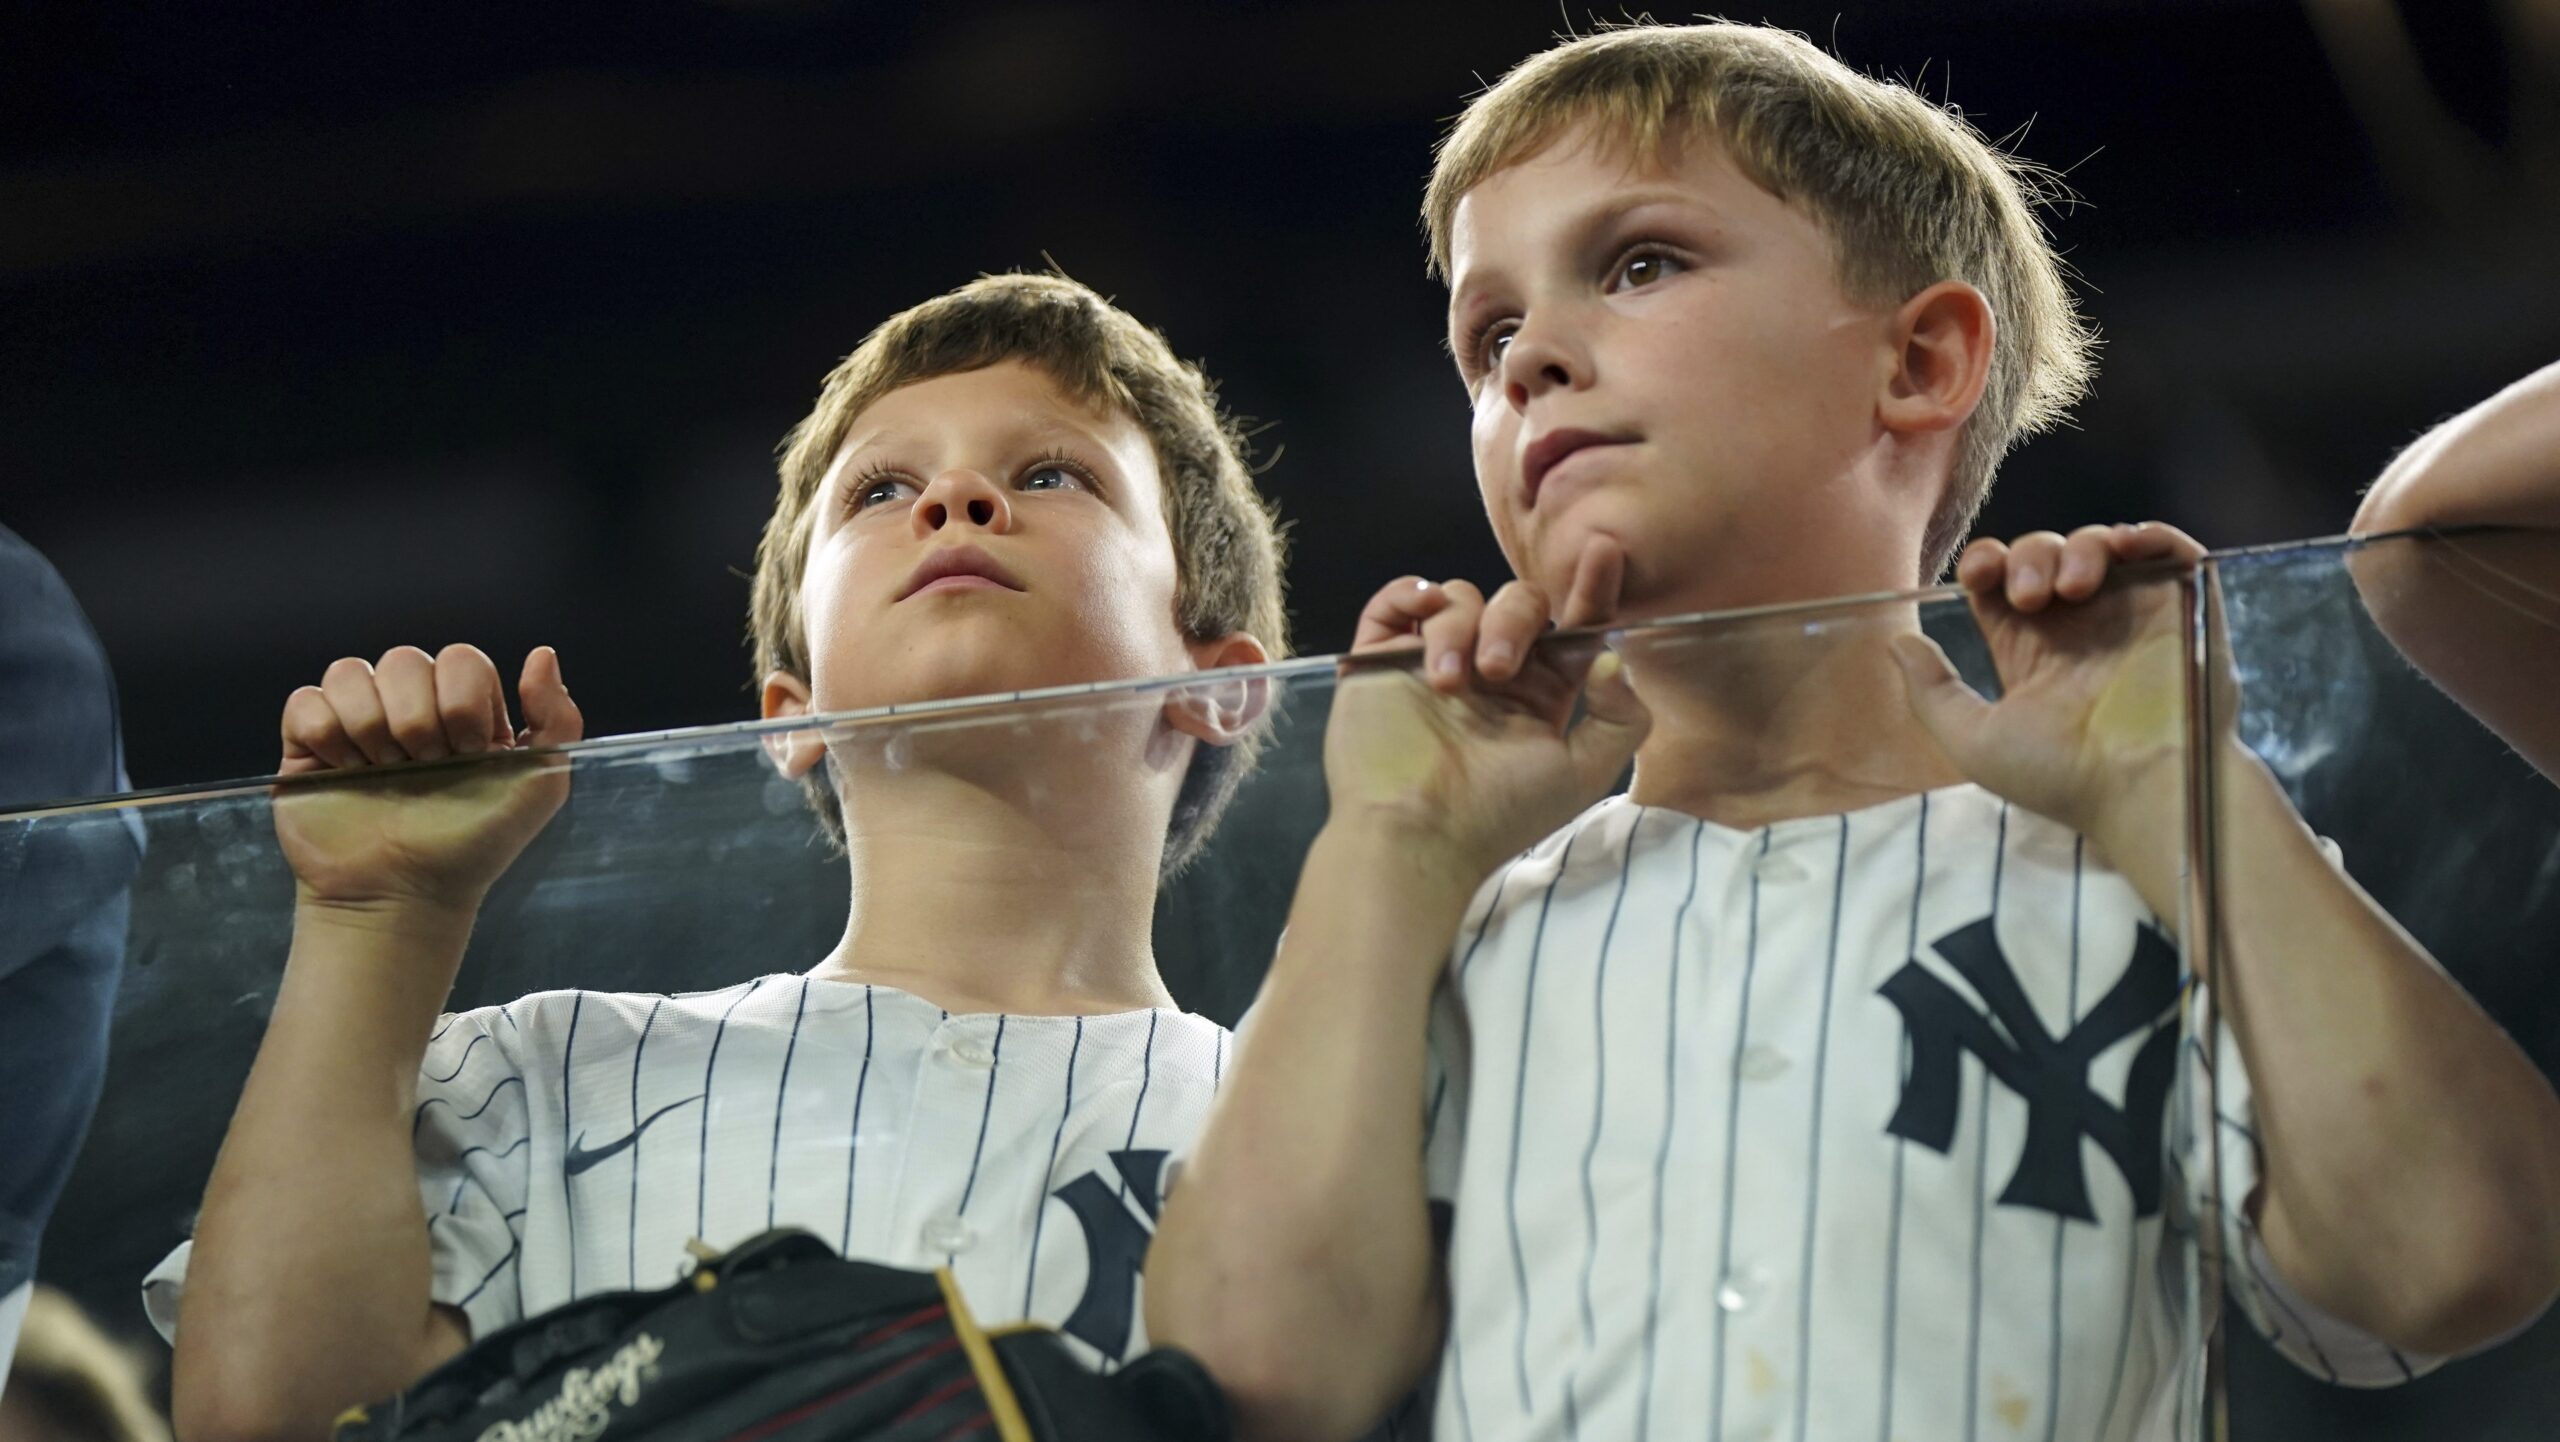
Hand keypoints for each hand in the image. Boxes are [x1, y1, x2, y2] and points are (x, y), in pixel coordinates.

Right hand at [273, 645, 583, 915]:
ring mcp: (357, 725)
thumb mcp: (540, 784)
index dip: (463, 700)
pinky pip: (305, 701)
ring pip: (350, 671)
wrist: (405, 895)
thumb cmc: (475, 846)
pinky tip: (344, 770)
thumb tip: (542, 654)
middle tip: (423, 765)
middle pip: (404, 659)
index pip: (460, 659)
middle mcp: (410, 709)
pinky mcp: (308, 747)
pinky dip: (325, 734)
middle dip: (418, 717)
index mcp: (464, 710)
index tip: (469, 752)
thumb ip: (557, 717)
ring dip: (371, 725)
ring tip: (382, 771)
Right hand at [1327, 539, 1646, 887]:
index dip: (1591, 590)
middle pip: (1516, 603)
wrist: (1416, 833)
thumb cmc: (1499, 812)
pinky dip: (1413, 594)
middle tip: (1498, 670)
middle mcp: (1489, 672)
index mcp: (1539, 693)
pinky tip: (1424, 615)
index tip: (1604, 554)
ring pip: (1460, 598)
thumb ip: (1620, 716)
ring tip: (1449, 684)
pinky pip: (1398, 601)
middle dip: (1514, 622)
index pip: (1571, 628)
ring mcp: (1434, 661)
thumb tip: (1611, 654)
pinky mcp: (1382, 660)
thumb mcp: (1582, 772)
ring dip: (1461, 628)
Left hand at [1891, 523, 2214, 840]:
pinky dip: (2147, 535)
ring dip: (2078, 549)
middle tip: (2032, 597)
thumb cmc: (2063, 776)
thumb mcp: (1976, 740)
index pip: (2002, 583)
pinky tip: (2124, 546)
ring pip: (2099, 544)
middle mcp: (2082, 628)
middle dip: (2028, 557)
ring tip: (2072, 589)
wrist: (2144, 789)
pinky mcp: (2184, 608)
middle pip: (2044, 554)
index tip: (1978, 575)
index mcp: (2033, 651)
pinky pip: (2170, 550)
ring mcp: (2133, 615)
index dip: (1987, 564)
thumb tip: (1896, 643)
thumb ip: (1932, 692)